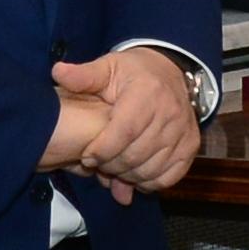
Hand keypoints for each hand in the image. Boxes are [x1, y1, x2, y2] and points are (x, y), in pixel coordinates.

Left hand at [50, 48, 204, 197]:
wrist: (169, 72)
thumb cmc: (133, 73)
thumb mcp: (108, 67)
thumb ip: (83, 75)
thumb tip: (57, 72)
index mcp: (147, 93)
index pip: (123, 132)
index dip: (102, 150)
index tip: (87, 157)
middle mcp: (170, 113)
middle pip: (135, 155)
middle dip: (111, 166)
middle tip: (97, 165)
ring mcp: (184, 131)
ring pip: (151, 169)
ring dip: (127, 176)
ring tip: (112, 169)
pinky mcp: (191, 146)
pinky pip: (170, 176)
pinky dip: (150, 182)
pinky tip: (134, 175)